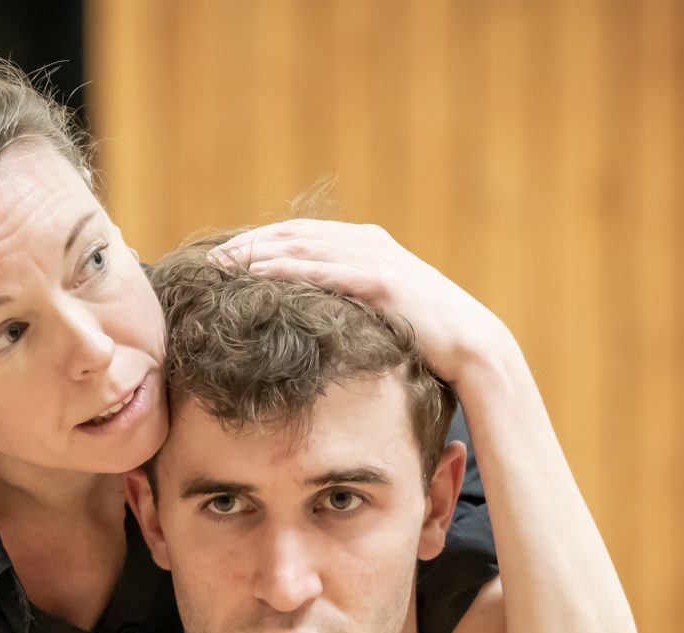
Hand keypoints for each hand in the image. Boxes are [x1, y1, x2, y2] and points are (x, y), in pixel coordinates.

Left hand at [214, 219, 515, 385]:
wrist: (475, 347)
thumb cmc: (427, 339)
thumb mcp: (380, 314)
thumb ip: (349, 303)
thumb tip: (313, 320)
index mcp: (365, 244)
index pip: (300, 236)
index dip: (259, 242)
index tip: (223, 258)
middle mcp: (367, 242)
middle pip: (293, 234)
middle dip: (248, 244)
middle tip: (209, 259)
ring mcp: (374, 258)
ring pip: (302, 247)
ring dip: (257, 252)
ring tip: (220, 266)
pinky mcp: (381, 280)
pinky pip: (323, 271)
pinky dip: (286, 269)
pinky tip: (254, 275)